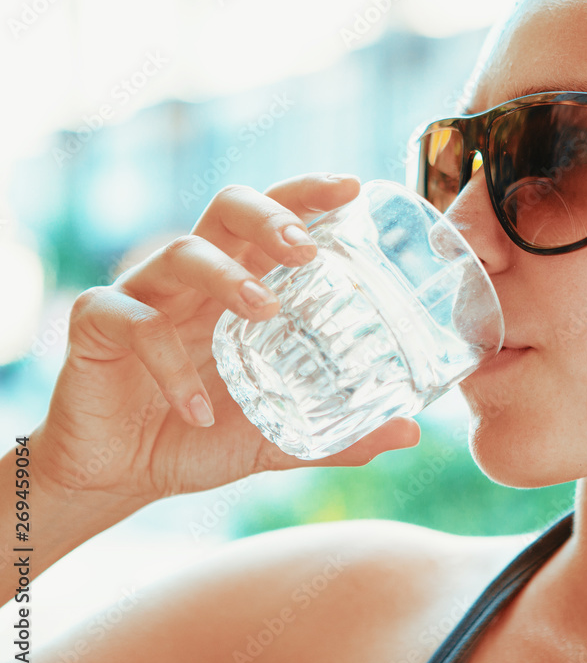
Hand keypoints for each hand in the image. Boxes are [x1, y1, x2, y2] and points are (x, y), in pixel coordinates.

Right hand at [32, 173, 420, 505]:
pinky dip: (171, 365)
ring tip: (263, 310)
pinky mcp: (99, 326)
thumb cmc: (203, 437)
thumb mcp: (277, 437)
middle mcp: (196, 279)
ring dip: (227, 275)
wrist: (122, 475)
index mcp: (239, 285)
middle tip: (305, 249)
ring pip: (182, 252)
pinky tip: (202, 410)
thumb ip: (337, 435)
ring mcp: (146, 295)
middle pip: (227, 209)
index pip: (273, 221)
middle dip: (269, 215)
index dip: (307, 197)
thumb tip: (410, 432)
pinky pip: (136, 324)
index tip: (351, 188)